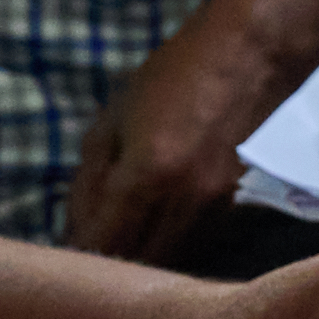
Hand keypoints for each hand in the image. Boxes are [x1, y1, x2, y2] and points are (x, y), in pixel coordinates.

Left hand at [69, 38, 262, 266]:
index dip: (80, 253)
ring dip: (140, 257)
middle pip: (136, 264)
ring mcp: (214, 211)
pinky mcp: (234, 210)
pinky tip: (155, 226)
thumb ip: (91, 177)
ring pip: (167, 261)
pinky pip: (192, 245)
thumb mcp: (116, 116)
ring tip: (120, 236)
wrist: (253, 55)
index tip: (65, 250)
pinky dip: (168, 245)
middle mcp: (183, 204)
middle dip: (108, 260)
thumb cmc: (175, 74)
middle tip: (90, 246)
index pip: (103, 244)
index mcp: (147, 175)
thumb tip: (75, 225)